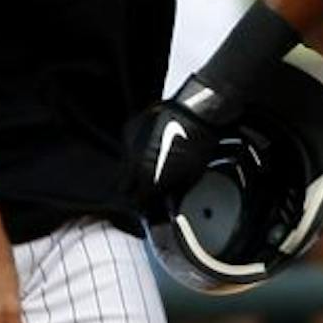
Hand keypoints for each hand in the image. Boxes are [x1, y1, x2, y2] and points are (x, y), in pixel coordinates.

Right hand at [128, 84, 234, 215]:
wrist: (194, 113)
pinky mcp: (129, 131)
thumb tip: (172, 209)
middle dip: (135, 191)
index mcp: (148, 180)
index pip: (137, 203)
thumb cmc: (197, 145)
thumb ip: (176, 197)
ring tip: (155, 163)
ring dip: (136, 170)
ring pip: (125, 168)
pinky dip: (137, 151)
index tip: (151, 204)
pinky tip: (153, 145)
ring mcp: (129, 146)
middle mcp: (133, 165)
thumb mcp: (191, 177)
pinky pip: (128, 149)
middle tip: (149, 189)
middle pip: (125, 188)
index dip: (145, 205)